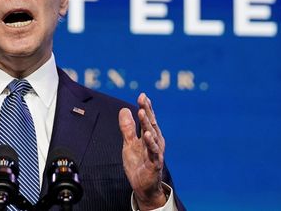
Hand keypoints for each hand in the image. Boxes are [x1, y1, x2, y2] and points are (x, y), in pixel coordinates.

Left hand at [118, 93, 166, 209]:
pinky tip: (147, 134)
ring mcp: (155, 152)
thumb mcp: (129, 143)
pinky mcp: (155, 163)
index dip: (146, 107)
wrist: (143, 186)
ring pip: (152, 135)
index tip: (142, 95)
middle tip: (142, 98)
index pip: (147, 119)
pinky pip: (153, 151)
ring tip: (142, 112)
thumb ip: (127, 127)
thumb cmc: (138, 164)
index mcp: (149, 136)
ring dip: (147, 123)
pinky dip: (151, 143)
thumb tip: (124, 109)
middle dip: (147, 110)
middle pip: (150, 123)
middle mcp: (155, 141)